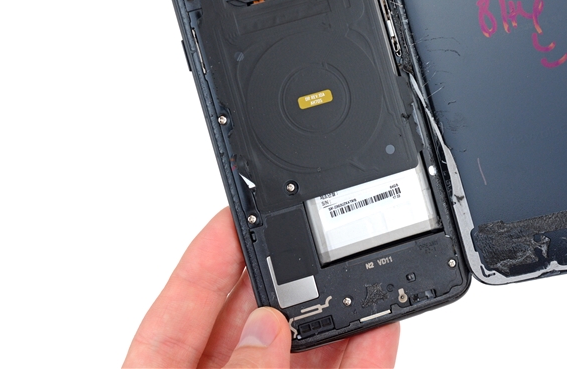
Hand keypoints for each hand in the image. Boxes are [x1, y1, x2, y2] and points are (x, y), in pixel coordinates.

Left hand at [123, 208, 399, 367]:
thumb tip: (267, 330)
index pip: (183, 304)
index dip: (209, 254)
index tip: (235, 213)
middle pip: (253, 320)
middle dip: (286, 279)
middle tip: (311, 240)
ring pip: (305, 352)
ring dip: (335, 316)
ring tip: (359, 278)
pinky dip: (367, 357)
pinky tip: (383, 328)